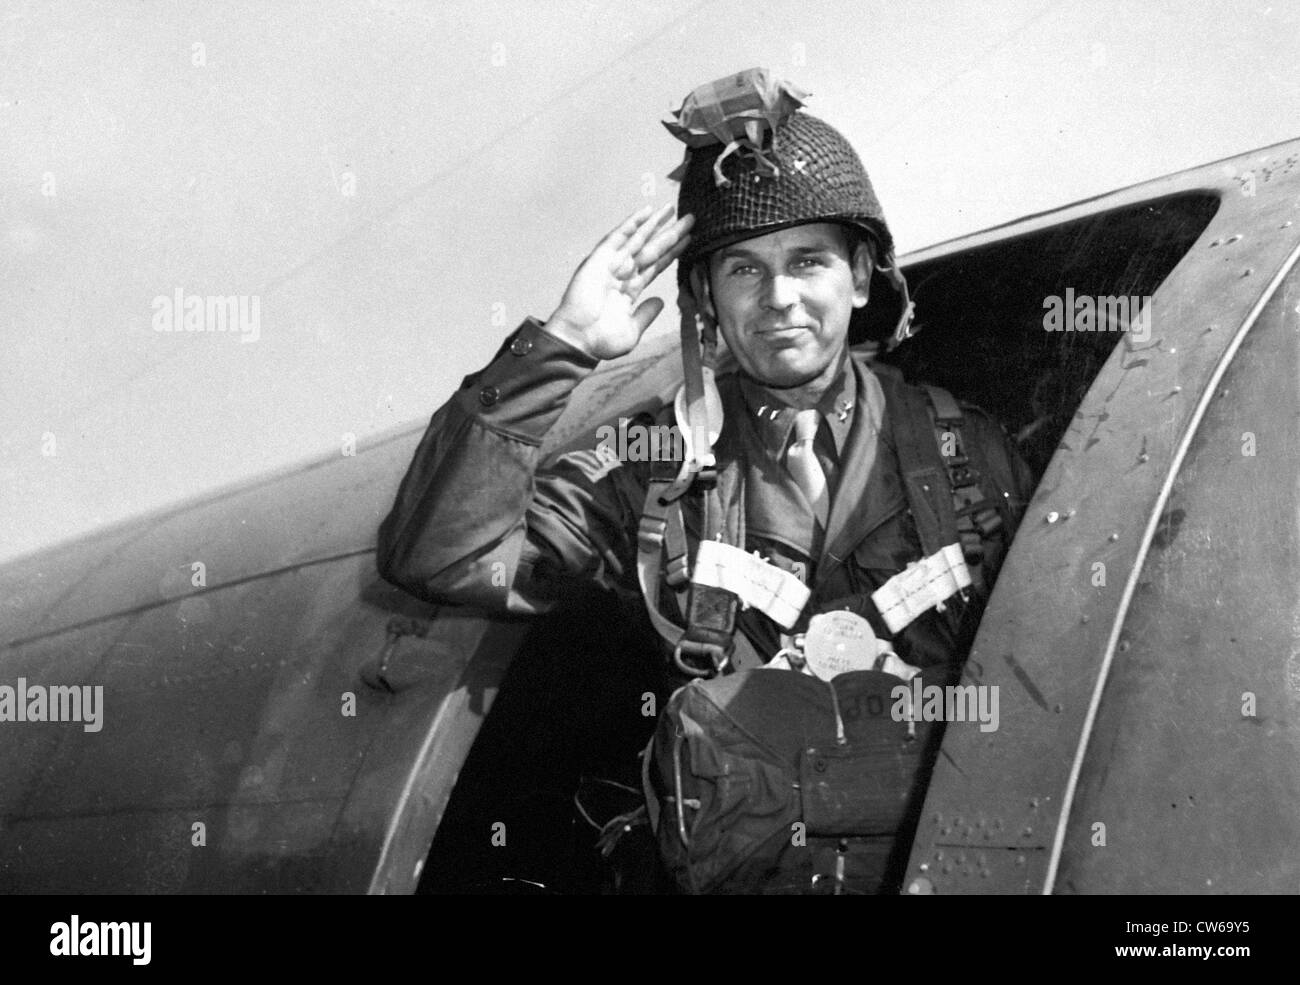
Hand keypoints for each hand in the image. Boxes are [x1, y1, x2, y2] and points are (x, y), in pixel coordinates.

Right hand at [544, 204, 693, 360]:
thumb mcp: (632, 330)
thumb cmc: (601, 341)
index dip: (672, 252)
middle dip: (670, 234)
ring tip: (671, 209)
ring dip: (654, 223)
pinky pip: (618, 237)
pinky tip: (646, 211)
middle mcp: (622, 273)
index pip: (656, 265)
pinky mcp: (600, 259)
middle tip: (690, 218)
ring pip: (638, 239)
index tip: (689, 239)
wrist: (579, 340)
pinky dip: (631, 223)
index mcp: (629, 289)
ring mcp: (611, 265)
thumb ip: (646, 314)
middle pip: (651, 249)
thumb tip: (660, 301)